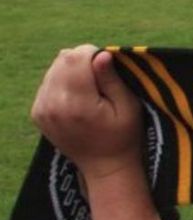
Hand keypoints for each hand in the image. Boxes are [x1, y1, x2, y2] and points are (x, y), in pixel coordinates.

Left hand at [30, 45, 142, 180]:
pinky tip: (77, 95)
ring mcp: (42, 110)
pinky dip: (62, 81)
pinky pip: (48, 82)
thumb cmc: (124, 134)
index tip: (107, 66)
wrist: (104, 165)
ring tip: (89, 87)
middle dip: (82, 59)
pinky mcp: (37, 113)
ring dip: (72, 69)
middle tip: (100, 77)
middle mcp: (54, 105)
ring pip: (53, 68)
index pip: (75, 57)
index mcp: (78, 104)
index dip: (93, 53)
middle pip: (62, 59)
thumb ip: (112, 79)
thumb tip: (101, 54)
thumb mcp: (128, 106)